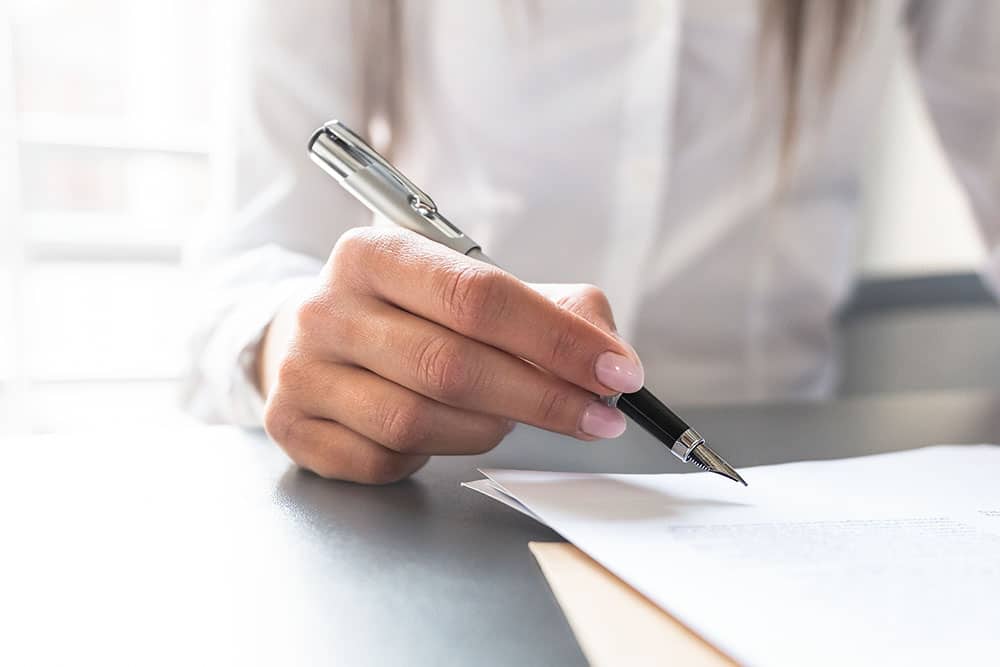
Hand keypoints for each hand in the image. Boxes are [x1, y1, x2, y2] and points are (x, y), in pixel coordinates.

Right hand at [258, 228, 643, 483]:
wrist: (313, 336)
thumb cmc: (410, 313)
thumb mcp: (470, 288)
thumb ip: (548, 308)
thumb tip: (609, 355)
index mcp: (375, 253)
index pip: (478, 296)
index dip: (556, 340)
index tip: (617, 372)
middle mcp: (327, 309)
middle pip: (452, 365)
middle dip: (543, 399)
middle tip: (598, 417)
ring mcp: (303, 371)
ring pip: (419, 421)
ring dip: (487, 429)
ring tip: (508, 417)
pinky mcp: (292, 426)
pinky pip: (385, 460)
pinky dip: (431, 455)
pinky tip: (442, 432)